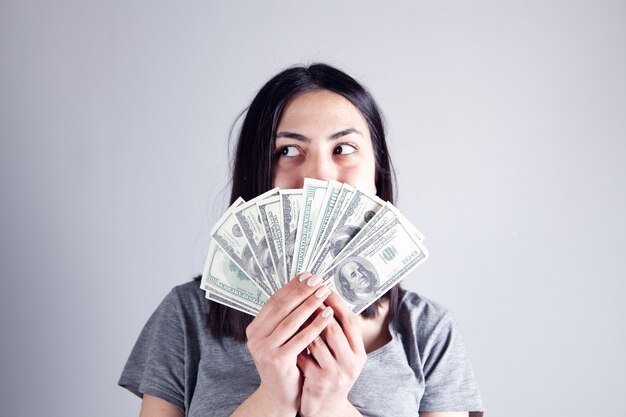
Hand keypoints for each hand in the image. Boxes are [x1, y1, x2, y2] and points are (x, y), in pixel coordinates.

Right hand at [243, 272, 334, 415]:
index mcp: (255, 328)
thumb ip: (286, 318)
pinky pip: (301, 339)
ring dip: (310, 304)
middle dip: (301, 291)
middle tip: (318, 279)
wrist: (279, 395)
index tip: (308, 275)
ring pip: (291, 321)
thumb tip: (305, 287)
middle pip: (281, 308)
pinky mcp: (277, 361)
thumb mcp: (280, 338)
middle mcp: (255, 337)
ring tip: (324, 292)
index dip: (292, 286)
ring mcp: (264, 349)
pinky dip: (315, 325)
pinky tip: (327, 315)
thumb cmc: (285, 363)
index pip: (274, 301)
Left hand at [296, 290, 366, 416]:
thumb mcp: (343, 354)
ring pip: (316, 342)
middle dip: (317, 309)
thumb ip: (338, 331)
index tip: (323, 287)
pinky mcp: (317, 381)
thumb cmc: (333, 373)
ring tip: (293, 310)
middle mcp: (350, 363)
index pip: (350, 321)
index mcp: (359, 353)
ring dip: (303, 324)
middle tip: (305, 294)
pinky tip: (286, 334)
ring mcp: (334, 373)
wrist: (326, 407)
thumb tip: (325, 298)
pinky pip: (303, 357)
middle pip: (333, 329)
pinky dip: (295, 343)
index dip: (336, 302)